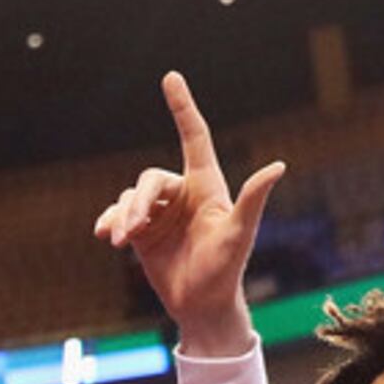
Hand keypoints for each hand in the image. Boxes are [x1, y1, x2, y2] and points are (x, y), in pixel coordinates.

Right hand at [92, 72, 284, 359]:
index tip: (171, 77)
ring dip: (122, 216)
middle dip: (139, 202)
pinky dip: (109, 221)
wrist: (202, 306)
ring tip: (119, 241)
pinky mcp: (142, 232)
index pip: (194, 137)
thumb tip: (279, 166)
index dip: (183, 107)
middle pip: (151, 179)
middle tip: (135, 230)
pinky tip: (104, 235)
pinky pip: (118, 215)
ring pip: (131, 197)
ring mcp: (161, 213)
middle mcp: (183, 194)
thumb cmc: (227, 270)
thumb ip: (253, 198)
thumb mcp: (240, 234)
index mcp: (208, 186)